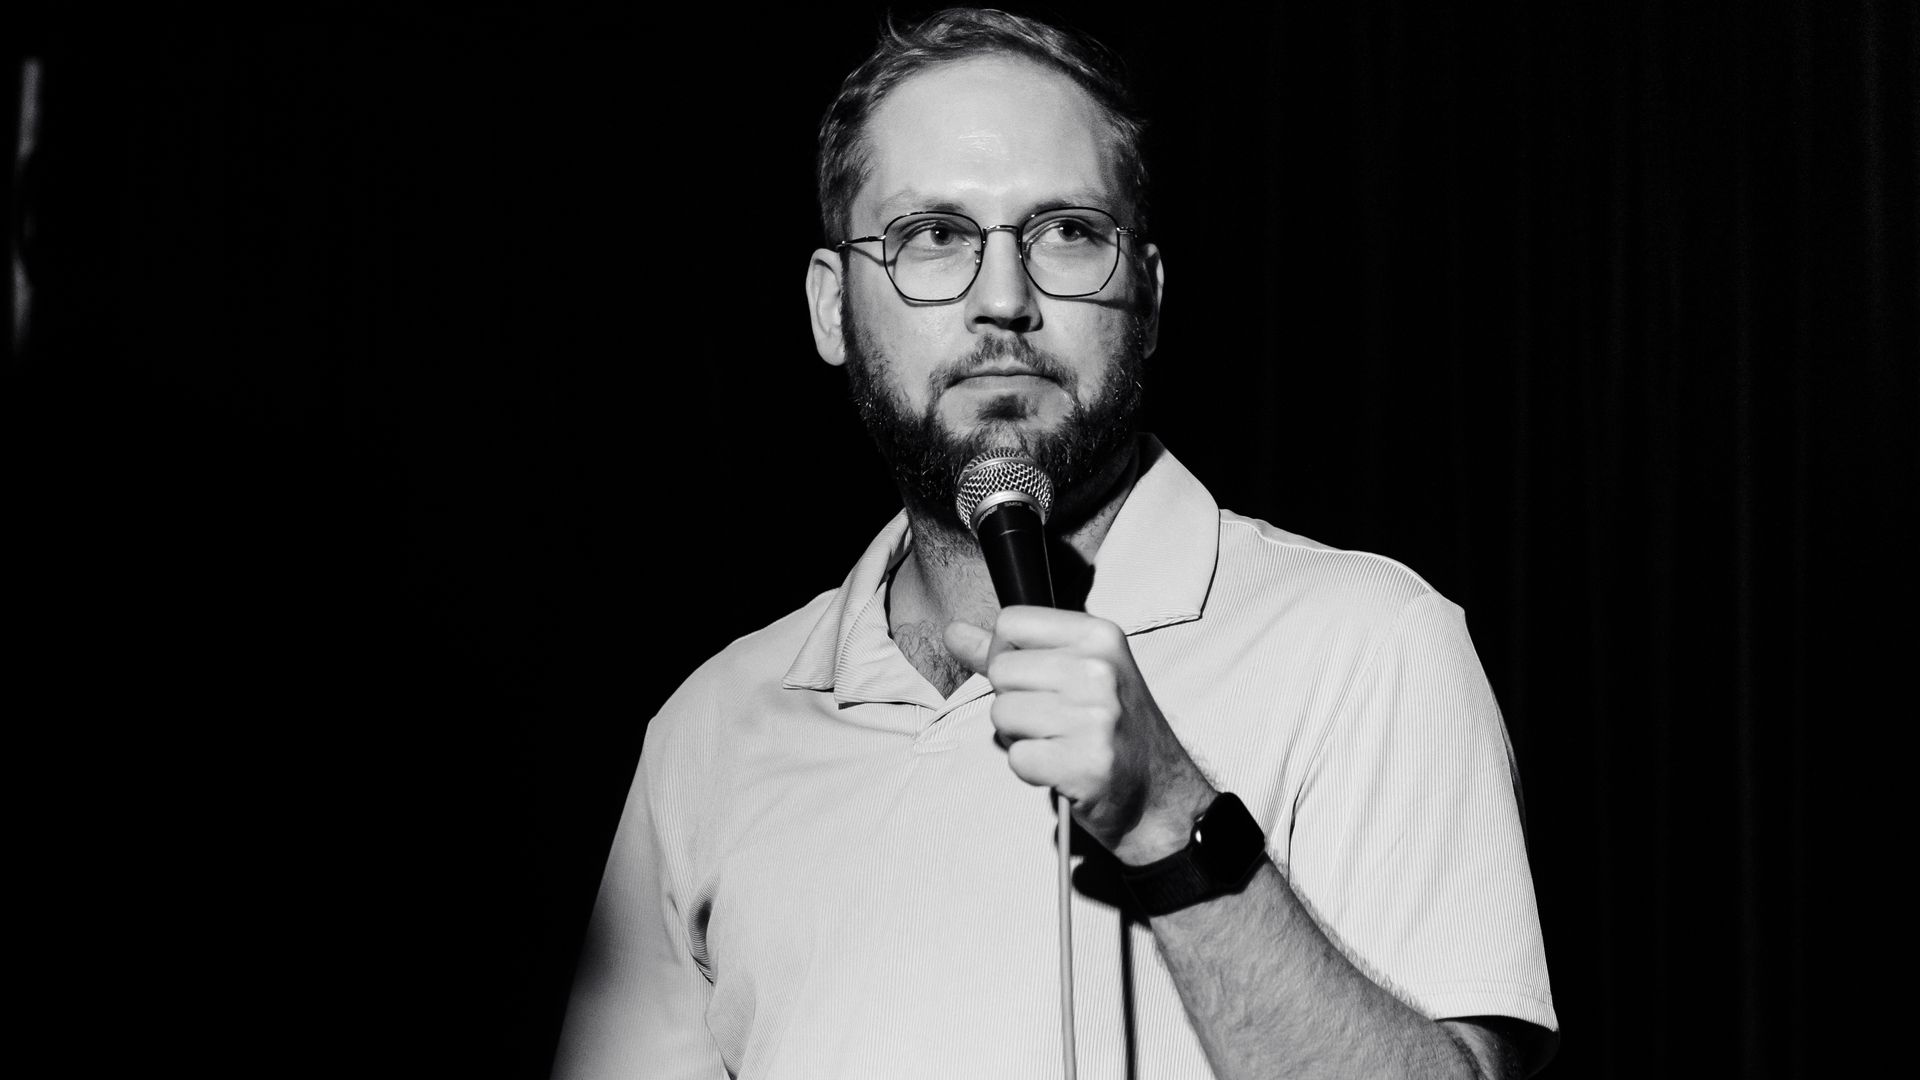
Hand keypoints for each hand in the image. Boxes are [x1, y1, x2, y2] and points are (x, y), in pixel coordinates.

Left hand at [944, 606, 1215, 863]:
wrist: (1160, 795)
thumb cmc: (1115, 730)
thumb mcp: (1077, 673)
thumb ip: (1012, 651)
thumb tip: (953, 632)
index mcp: (1100, 636)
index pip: (1010, 622)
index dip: (1006, 654)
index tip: (1034, 679)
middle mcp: (1100, 670)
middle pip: (1001, 671)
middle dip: (1013, 702)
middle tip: (1053, 721)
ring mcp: (1095, 717)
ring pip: (1002, 714)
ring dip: (1020, 738)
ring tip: (1059, 744)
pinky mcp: (1086, 763)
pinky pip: (1017, 758)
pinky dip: (1031, 770)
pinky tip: (1062, 769)